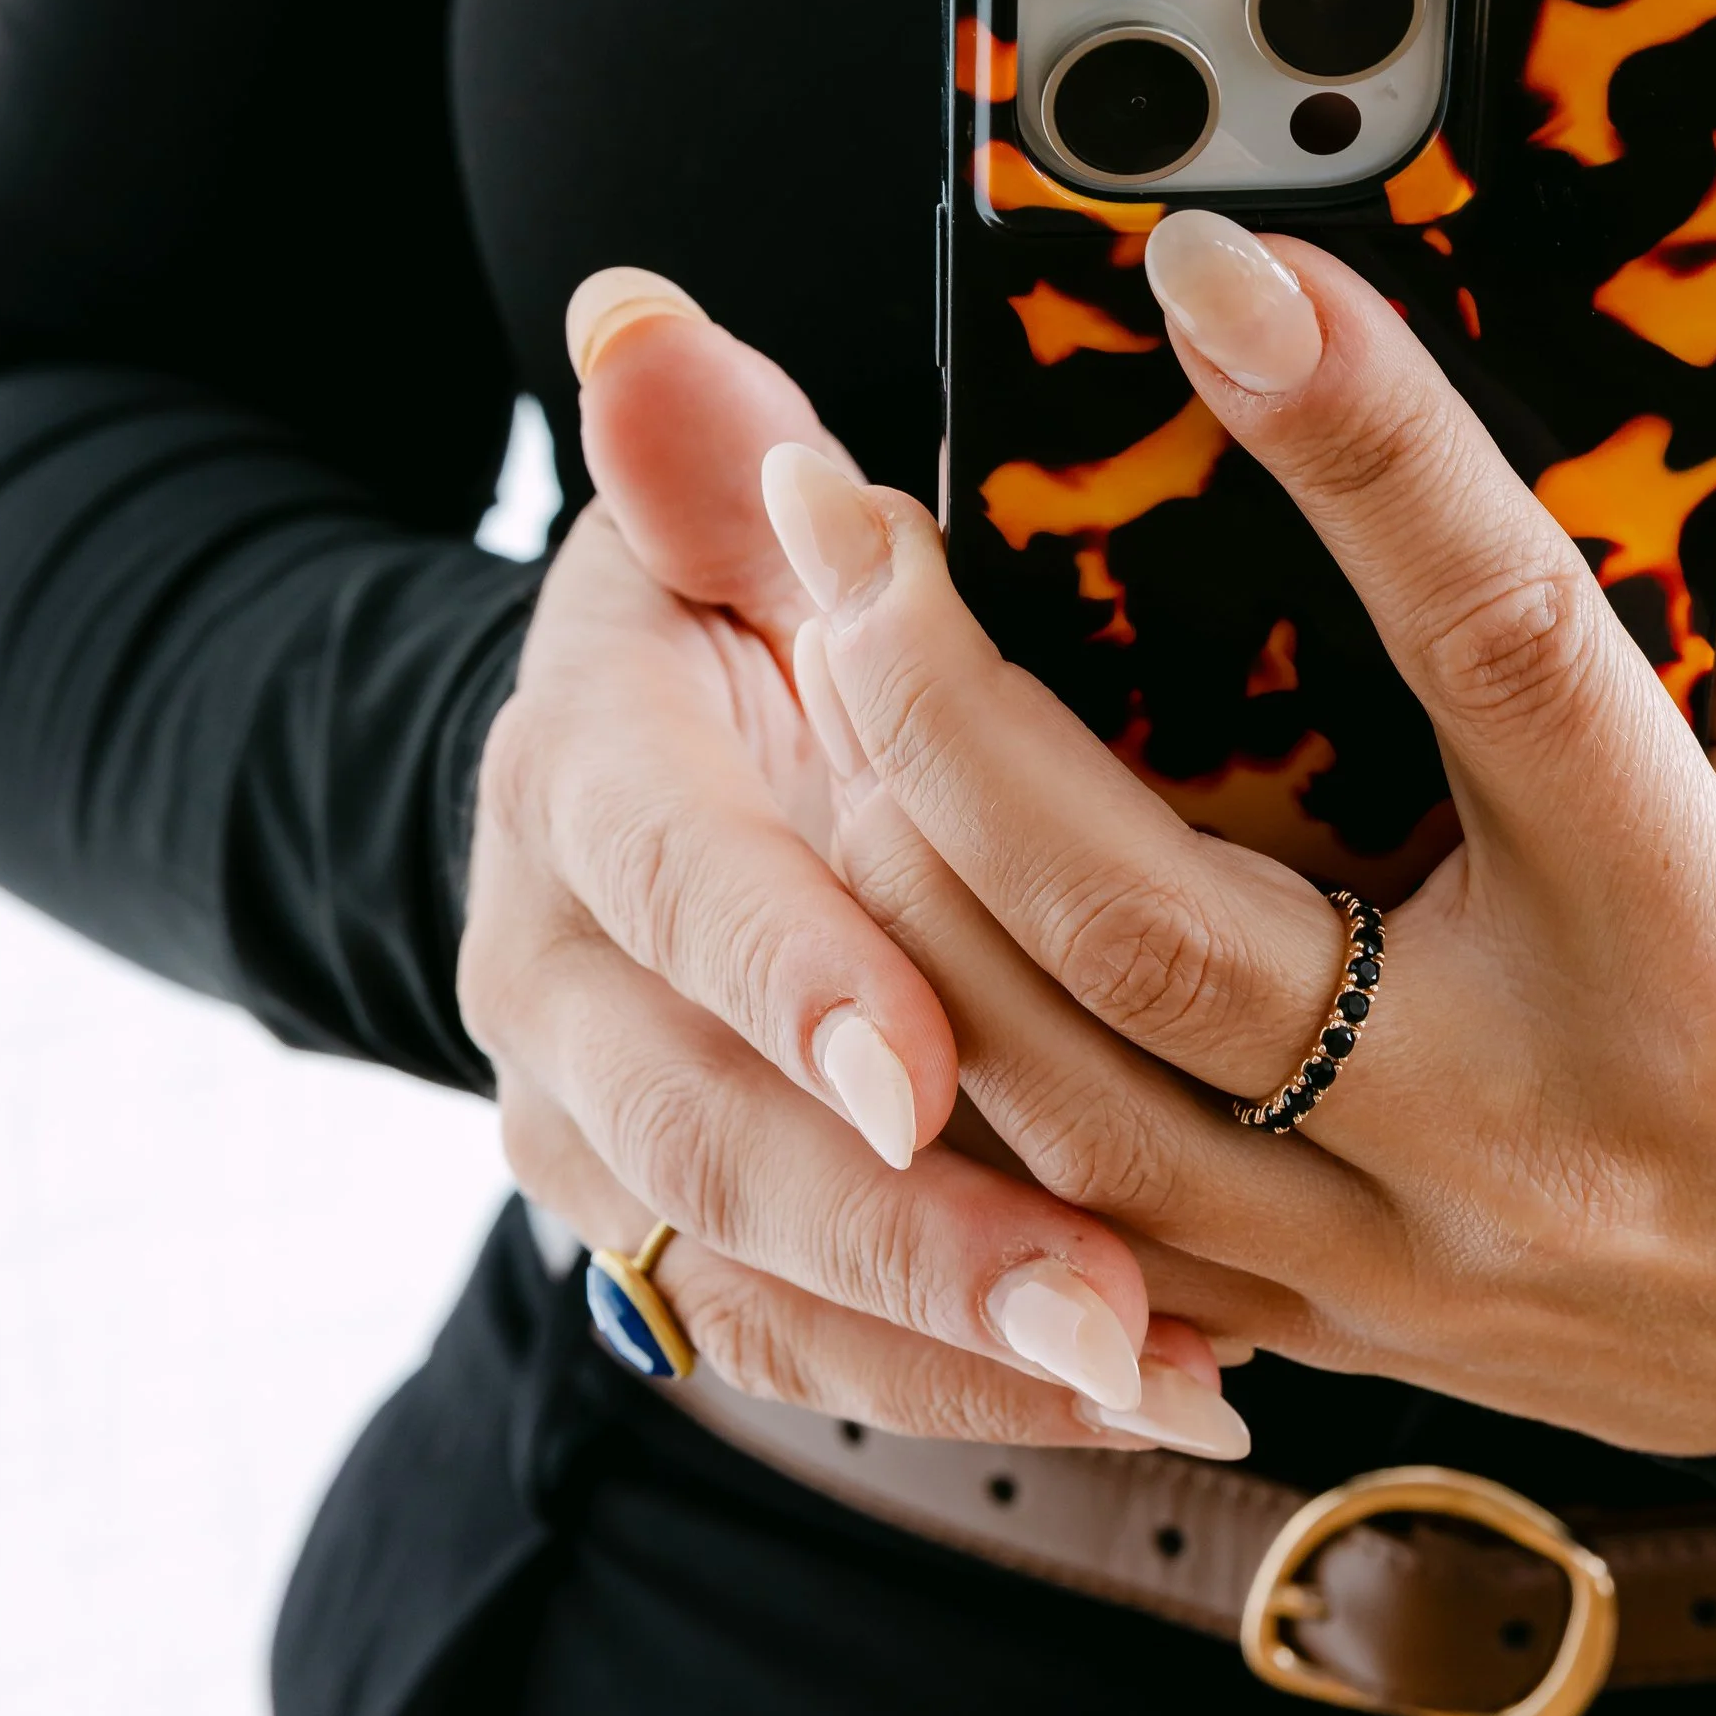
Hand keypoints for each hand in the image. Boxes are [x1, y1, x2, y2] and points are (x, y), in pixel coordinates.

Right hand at [458, 270, 1241, 1452]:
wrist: (632, 792)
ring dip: (949, 1333)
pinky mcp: (671, 1235)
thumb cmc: (739, 626)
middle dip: (903, 1224)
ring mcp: (600, 1126)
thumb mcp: (719, 528)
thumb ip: (709, 457)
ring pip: (755, 1267)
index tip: (914, 1060)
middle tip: (1096, 1299)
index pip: (671, 878)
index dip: (785, 966)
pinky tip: (1146, 1393)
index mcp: (585, 776)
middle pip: (707, 1128)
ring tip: (1153, 1368)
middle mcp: (561, 975)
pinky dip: (950, 1381)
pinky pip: (796, 1347)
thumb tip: (642, 321)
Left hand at [764, 170, 1715, 1456]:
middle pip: (1151, 912)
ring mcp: (1387, 1252)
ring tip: (801, 673)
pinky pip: (1067, 1216)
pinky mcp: (1314, 1321)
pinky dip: (946, 1058)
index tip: (1211, 267)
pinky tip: (853, 904)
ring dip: (892, 872)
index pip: (1495, 645)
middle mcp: (1512, 1115)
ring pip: (1052, 1086)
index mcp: (1690, 937)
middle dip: (950, 699)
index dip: (1354, 442)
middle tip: (830, 508)